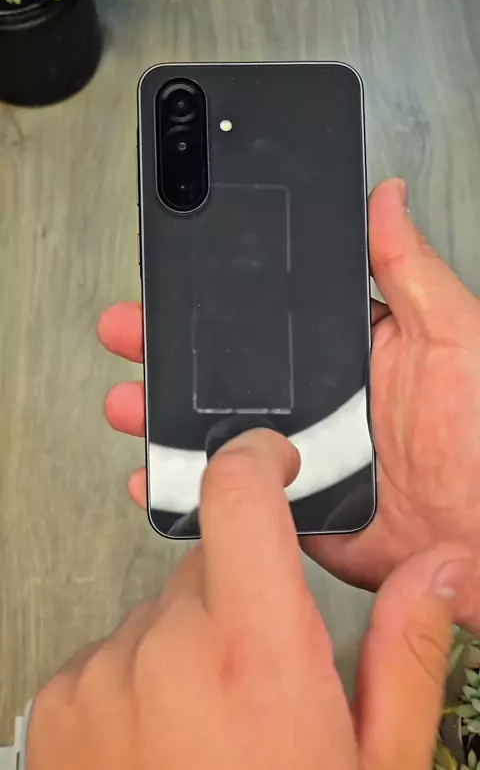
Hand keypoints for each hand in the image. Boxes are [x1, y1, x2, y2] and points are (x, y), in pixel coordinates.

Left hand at [27, 427, 469, 769]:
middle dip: (236, 604)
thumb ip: (408, 651)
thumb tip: (438, 569)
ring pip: (157, 621)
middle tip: (259, 686)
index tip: (269, 458)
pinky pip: (109, 661)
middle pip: (205, 570)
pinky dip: (136, 689)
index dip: (255, 458)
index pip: (239, 495)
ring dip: (184, 655)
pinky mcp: (57, 707)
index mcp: (255, 652)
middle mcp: (165, 649)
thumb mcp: (379, 767)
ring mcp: (101, 677)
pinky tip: (161, 758)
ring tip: (209, 741)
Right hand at [98, 178, 479, 632]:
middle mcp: (326, 402)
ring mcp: (307, 454)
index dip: (222, 298)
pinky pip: (238, 495)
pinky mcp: (298, 506)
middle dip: (174, 352)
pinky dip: (194, 488)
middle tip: (132, 333)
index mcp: (356, 352)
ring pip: (224, 430)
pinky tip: (161, 477)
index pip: (275, 315)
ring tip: (131, 403)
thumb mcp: (455, 338)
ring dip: (170, 418)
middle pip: (235, 370)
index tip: (177, 282)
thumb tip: (387, 201)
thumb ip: (412, 272)